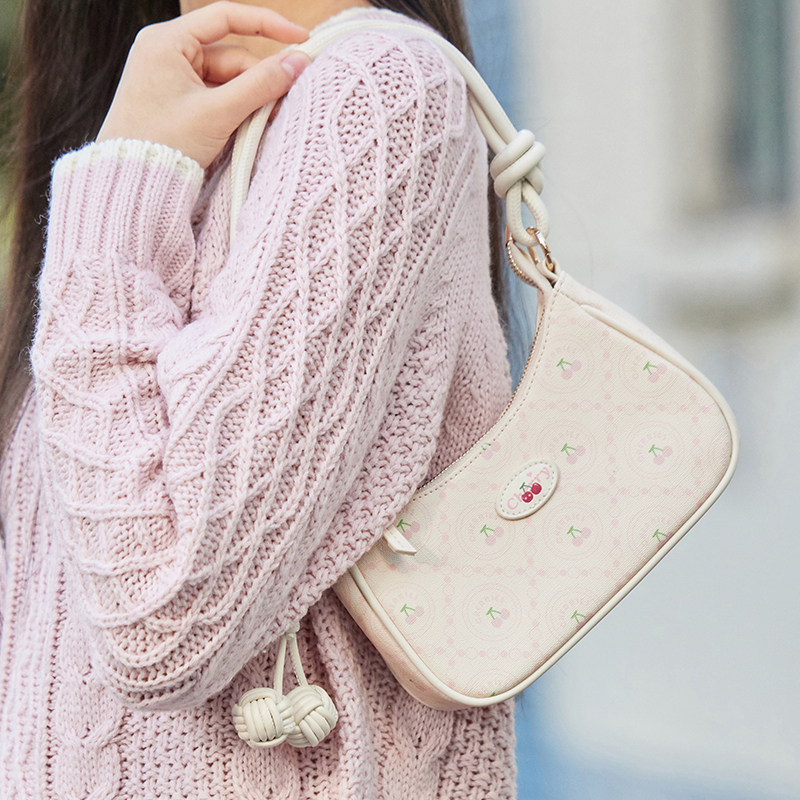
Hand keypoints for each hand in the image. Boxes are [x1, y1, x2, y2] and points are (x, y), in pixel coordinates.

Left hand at [96, 1, 309, 167]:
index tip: (301, 39)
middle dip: (258, 81)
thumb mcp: (218, 112)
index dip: (268, 25)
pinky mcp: (175, 101)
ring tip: (263, 124)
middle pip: (230, 57)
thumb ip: (261, 84)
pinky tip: (246, 127)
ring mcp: (170, 78)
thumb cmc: (164, 143)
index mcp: (167, 41)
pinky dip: (234, 110)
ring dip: (249, 99)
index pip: (226, 17)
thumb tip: (298, 61)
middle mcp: (166, 52)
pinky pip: (215, 96)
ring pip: (226, 80)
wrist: (130, 183)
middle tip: (283, 105)